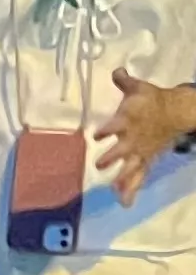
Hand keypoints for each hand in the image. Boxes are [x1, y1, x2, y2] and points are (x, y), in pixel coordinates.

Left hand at [97, 68, 195, 200]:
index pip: (116, 125)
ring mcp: (139, 152)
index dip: (107, 130)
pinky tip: (125, 204)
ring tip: (115, 194)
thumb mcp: (138, 88)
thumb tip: (116, 70)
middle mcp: (132, 139)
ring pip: (130, 169)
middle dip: (111, 157)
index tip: (98, 134)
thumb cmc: (153, 99)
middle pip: (121, 150)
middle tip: (100, 165)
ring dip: (122, 180)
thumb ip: (124, 81)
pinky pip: (139, 177)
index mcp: (127, 120)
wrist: (176, 111)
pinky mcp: (146, 159)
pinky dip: (132, 190)